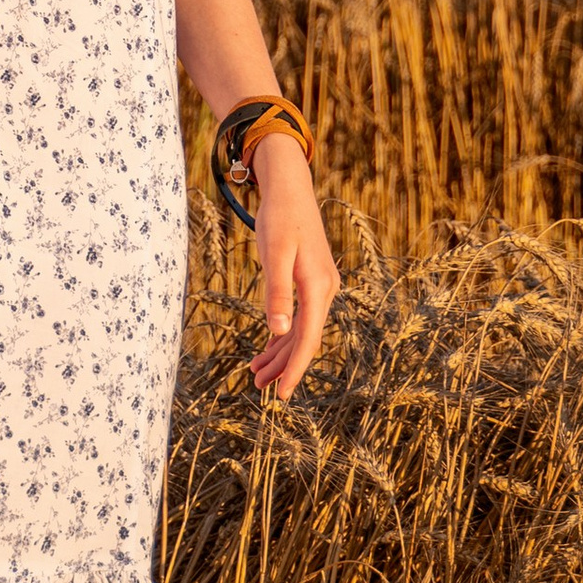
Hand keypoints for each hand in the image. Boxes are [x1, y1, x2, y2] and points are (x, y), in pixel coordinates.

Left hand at [248, 137, 339, 400]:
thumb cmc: (280, 216)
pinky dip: (282, 334)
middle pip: (306, 339)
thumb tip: (279, 331)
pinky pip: (299, 316)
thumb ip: (277, 291)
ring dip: (281, 354)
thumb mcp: (274, 251)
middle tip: (261, 390)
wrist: (290, 187)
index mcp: (319, 287)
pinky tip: (267, 348)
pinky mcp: (310, 281)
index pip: (308, 339)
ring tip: (256, 375)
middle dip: (284, 367)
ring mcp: (320, 286)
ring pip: (302, 330)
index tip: (282, 395)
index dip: (295, 369)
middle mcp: (326, 290)